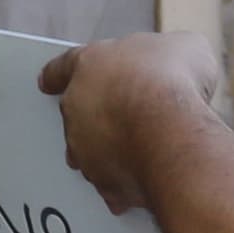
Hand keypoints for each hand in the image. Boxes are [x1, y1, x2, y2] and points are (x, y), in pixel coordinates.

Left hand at [42, 32, 225, 213]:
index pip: (63, 66)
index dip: (57, 74)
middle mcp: (77, 107)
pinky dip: (125, 184)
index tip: (46, 82)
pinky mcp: (102, 181)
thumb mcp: (187, 47)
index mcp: (90, 65)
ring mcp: (85, 148)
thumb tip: (182, 61)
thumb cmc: (173, 83)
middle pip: (76, 112)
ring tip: (137, 149)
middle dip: (97, 114)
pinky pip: (110, 185)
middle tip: (126, 115)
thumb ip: (172, 53)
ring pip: (87, 151)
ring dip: (107, 150)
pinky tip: (145, 180)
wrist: (171, 131)